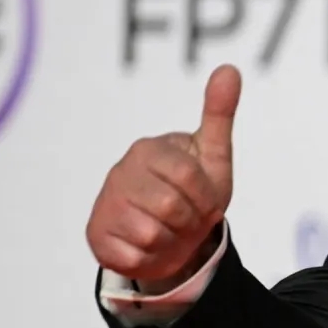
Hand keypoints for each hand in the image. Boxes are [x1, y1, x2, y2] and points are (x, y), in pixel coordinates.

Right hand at [86, 65, 240, 283]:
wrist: (173, 235)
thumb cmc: (195, 192)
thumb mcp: (213, 155)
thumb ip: (219, 113)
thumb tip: (230, 69)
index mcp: (149, 149)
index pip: (190, 177)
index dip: (206, 198)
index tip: (205, 201)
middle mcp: (121, 172)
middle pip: (171, 207)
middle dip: (190, 220)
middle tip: (188, 217)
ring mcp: (106, 204)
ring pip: (152, 234)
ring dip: (173, 240)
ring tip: (171, 230)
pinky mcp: (97, 236)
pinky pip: (134, 257)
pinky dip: (151, 258)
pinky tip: (150, 246)